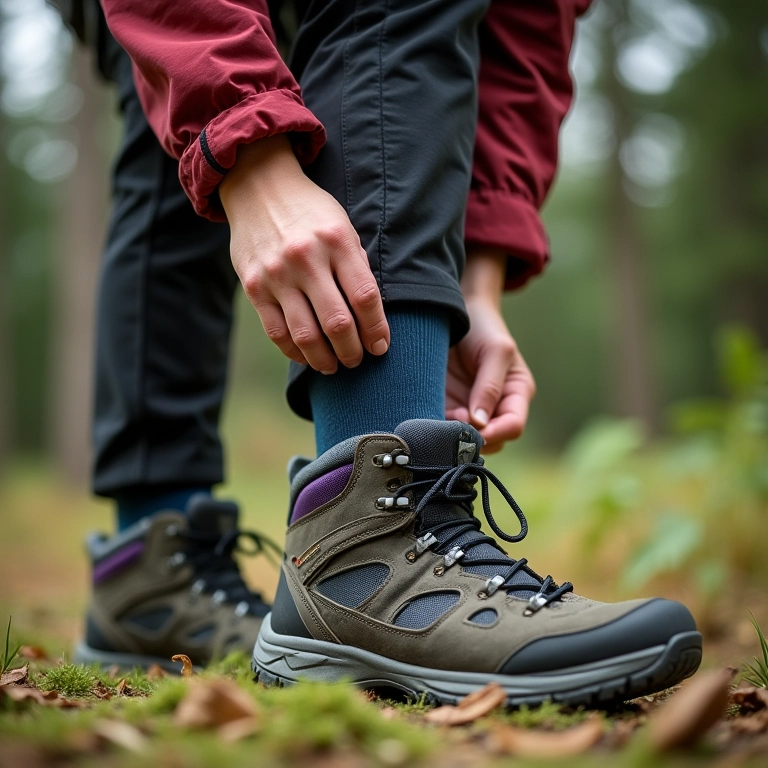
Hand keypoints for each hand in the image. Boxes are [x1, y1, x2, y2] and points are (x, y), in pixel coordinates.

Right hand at [220, 135, 389, 373]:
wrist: (258, 186)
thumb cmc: (310, 212)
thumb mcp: (343, 226)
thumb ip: (356, 266)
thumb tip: (370, 316)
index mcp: (337, 241)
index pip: (365, 297)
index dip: (377, 329)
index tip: (381, 347)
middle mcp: (306, 258)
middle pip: (338, 322)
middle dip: (353, 351)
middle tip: (358, 360)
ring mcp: (277, 274)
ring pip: (306, 335)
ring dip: (325, 360)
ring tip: (334, 366)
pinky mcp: (253, 286)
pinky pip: (277, 332)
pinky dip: (295, 352)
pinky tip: (307, 357)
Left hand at [447, 249, 535, 452]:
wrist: (456, 312)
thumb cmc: (483, 328)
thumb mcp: (495, 351)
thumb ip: (490, 386)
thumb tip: (480, 423)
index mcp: (516, 394)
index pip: (513, 426)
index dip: (495, 433)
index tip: (473, 430)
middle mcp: (495, 407)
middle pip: (490, 440)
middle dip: (470, 438)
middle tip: (450, 423)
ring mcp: (470, 409)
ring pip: (464, 439)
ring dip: (450, 436)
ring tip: (436, 420)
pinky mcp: (448, 407)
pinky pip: (443, 428)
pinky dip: (435, 429)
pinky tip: (425, 420)